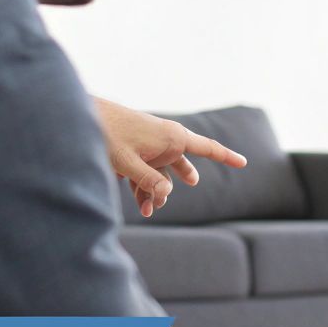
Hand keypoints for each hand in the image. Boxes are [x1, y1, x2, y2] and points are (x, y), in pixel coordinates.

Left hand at [94, 98, 248, 216]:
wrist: (83, 115)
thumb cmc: (107, 134)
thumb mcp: (128, 163)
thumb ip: (148, 181)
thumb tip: (165, 196)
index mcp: (173, 137)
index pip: (208, 147)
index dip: (227, 157)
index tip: (244, 163)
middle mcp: (166, 139)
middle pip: (180, 167)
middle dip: (169, 189)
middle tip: (156, 204)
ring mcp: (152, 144)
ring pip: (162, 172)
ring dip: (155, 192)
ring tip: (145, 210)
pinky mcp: (138, 148)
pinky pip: (149, 170)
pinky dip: (145, 186)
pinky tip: (139, 203)